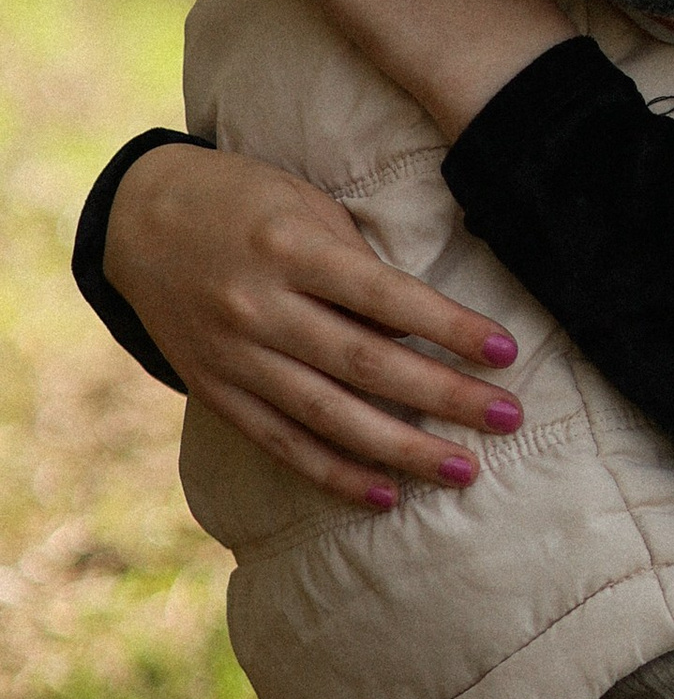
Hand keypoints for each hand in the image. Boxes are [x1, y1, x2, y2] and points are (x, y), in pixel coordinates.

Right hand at [105, 143, 527, 508]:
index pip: (386, 296)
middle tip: (509, 418)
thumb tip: (421, 330)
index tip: (506, 352)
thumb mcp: (305, 207)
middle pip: (367, 364)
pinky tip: (386, 494)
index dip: (449, 327)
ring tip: (464, 470)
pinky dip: (336, 473)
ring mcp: (235, 356)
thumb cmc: (246, 203)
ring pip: (330, 415)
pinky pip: (283, 443)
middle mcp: (260, 307)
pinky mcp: (216, 392)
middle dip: (446, 395)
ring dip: (403, 449)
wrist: (139, 220)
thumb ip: (358, 265)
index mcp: (290, 248)